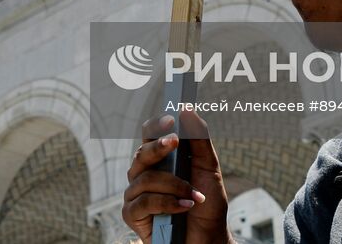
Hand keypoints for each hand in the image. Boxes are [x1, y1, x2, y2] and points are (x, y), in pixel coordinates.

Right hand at [121, 107, 229, 243]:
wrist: (209, 239)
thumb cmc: (207, 205)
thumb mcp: (209, 169)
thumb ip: (199, 140)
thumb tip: (187, 110)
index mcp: (160, 159)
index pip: (149, 134)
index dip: (156, 124)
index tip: (171, 119)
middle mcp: (144, 173)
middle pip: (141, 153)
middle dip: (158, 147)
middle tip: (175, 143)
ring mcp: (136, 194)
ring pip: (144, 179)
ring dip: (173, 185)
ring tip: (193, 196)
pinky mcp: (132, 215)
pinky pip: (142, 202)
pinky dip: (166, 203)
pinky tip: (183, 207)